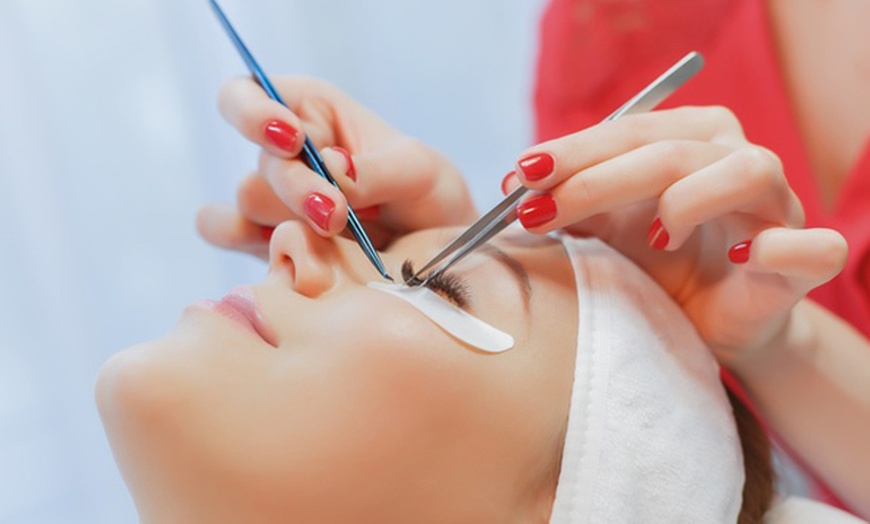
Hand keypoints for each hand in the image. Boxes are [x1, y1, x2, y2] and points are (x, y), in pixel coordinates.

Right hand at [198, 75, 476, 259]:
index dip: (255, 112)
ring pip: (248, 205)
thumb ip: (378, 170)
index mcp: (313, 113)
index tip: (292, 139)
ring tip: (334, 239)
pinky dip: (254, 246)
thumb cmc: (427, 197)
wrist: (436, 258)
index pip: (250, 94)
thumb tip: (331, 166)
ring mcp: (273, 202)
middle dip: (297, 188)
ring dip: (286, 221)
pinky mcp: (269, 243)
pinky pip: (233, 237)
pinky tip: (289, 256)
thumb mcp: (419, 173)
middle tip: (334, 214)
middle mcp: (284, 155)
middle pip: (261, 165)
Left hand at [503, 106, 847, 366]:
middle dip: (595, 180)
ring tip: (652, 237)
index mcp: (691, 137)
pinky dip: (776, 247)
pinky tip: (741, 258)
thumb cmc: (659, 265)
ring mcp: (777, 206)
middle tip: (537, 211)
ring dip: (686, 199)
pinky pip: (810, 246)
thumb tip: (511, 186)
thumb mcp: (608, 228)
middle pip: (669, 151)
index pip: (629, 129)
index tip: (518, 177)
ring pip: (744, 172)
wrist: (712, 323)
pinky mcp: (803, 259)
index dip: (573, 152)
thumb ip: (571, 201)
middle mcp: (737, 156)